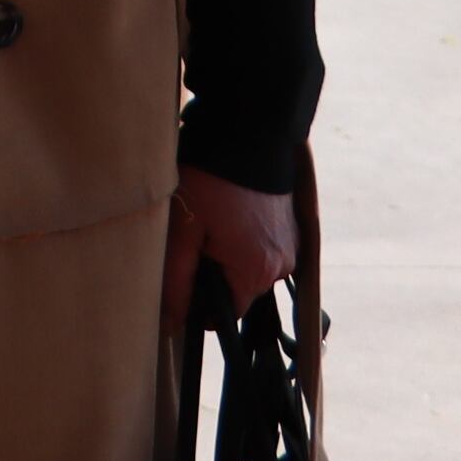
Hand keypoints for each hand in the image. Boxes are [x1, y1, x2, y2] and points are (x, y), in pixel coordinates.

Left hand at [164, 165, 301, 331]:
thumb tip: (170, 326)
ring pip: (249, 268)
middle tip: (193, 238)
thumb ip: (176, 284)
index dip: (198, 301)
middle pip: (238, 290)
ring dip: (228, 255)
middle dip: (212, 273)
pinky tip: (228, 214)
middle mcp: (281, 266)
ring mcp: (290, 245)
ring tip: (210, 221)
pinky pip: (263, 248)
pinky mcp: (290, 227)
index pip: (224, 314)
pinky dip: (244, 240)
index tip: (182, 275)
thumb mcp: (183, 233)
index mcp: (256, 273)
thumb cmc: (210, 182)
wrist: (248, 134)